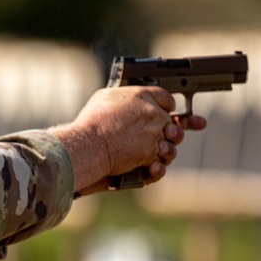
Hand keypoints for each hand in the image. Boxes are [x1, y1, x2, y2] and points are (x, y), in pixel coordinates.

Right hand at [50, 86, 205, 194]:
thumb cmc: (92, 122)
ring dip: (166, 147)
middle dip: (165, 128)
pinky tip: (152, 165)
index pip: (166, 97)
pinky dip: (158, 165)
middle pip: (170, 121)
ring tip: (157, 151)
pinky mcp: (151, 153)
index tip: (164, 110)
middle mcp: (153, 113)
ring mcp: (154, 134)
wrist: (88, 145)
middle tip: (157, 135)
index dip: (165, 105)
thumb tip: (126, 100)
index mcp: (143, 96)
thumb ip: (124, 97)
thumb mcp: (105, 97)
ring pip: (172, 142)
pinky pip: (162, 160)